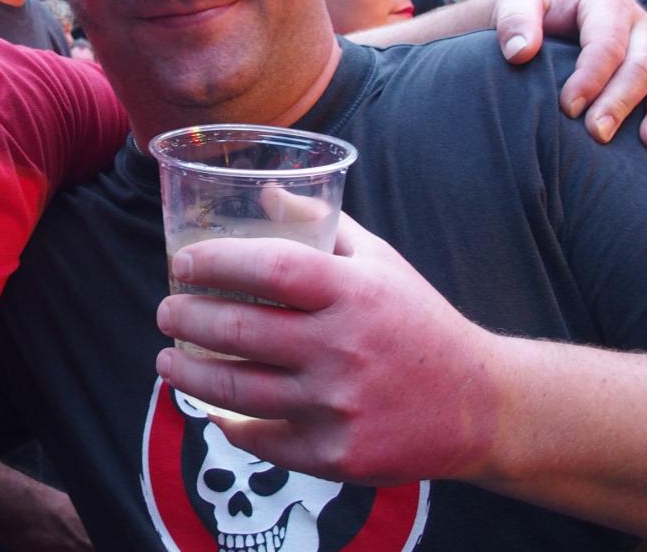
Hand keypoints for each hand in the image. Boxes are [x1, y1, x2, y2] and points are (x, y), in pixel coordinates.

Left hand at [155, 214, 500, 485]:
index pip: (268, 269)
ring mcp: (338, 406)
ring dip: (188, 374)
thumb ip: (321, 225)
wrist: (480, 405)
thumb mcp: (379, 262)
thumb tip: (263, 191)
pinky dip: (229, 423)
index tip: (181, 264)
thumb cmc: (417, 321)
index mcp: (352, 292)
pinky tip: (211, 408)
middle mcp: (343, 348)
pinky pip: (262, 439)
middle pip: (240, 332)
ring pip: (238, 390)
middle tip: (166, 312)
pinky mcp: (337, 455)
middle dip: (186, 319)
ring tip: (167, 359)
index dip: (215, 264)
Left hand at [492, 0, 646, 151]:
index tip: (568, 108)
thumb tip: (520, 53)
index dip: (591, 77)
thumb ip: (514, 21)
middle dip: (619, 102)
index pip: (606, 44)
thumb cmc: (530, 11)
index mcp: (606, 4)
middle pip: (640, 65)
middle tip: (596, 134)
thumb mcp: (515, 4)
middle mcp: (637, 24)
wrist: (543, 14)